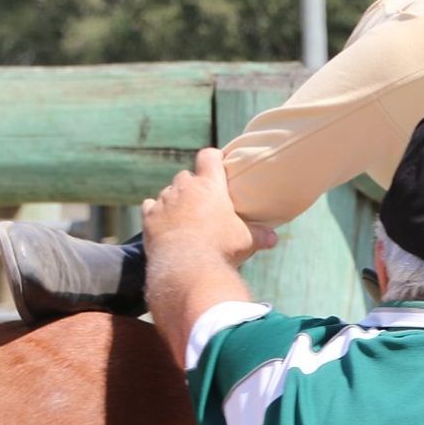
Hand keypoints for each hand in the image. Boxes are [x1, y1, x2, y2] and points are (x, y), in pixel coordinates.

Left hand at [142, 148, 277, 266]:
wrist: (187, 268)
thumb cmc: (221, 248)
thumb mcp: (246, 240)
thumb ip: (260, 235)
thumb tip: (274, 239)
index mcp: (210, 185)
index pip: (209, 156)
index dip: (213, 157)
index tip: (218, 162)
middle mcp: (185, 188)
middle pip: (186, 175)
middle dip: (193, 185)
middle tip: (202, 199)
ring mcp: (164, 202)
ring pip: (168, 192)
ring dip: (175, 199)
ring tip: (184, 215)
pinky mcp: (149, 218)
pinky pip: (150, 207)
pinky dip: (156, 212)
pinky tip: (164, 222)